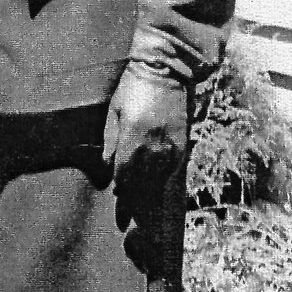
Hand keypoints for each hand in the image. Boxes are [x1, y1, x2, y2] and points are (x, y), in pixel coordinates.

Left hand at [102, 64, 189, 202]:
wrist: (165, 68)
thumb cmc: (134, 86)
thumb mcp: (114, 110)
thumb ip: (111, 140)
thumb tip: (109, 168)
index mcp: (131, 139)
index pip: (124, 177)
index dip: (122, 197)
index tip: (119, 214)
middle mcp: (151, 146)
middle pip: (142, 185)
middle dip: (135, 206)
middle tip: (129, 224)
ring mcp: (169, 145)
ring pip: (158, 181)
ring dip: (149, 198)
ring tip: (144, 214)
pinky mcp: (182, 141)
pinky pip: (172, 169)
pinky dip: (164, 181)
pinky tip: (159, 189)